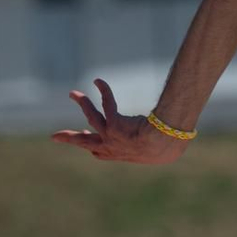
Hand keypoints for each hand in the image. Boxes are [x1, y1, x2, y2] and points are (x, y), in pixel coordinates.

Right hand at [52, 78, 189, 163]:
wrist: (163, 144)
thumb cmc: (168, 148)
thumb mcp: (164, 151)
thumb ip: (162, 144)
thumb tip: (181, 136)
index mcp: (121, 155)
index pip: (102, 155)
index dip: (95, 150)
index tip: (91, 149)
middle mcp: (112, 147)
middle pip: (84, 142)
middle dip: (69, 138)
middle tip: (55, 136)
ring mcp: (110, 136)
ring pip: (91, 117)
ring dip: (82, 104)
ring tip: (73, 93)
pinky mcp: (113, 124)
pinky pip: (106, 102)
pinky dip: (103, 89)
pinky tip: (98, 80)